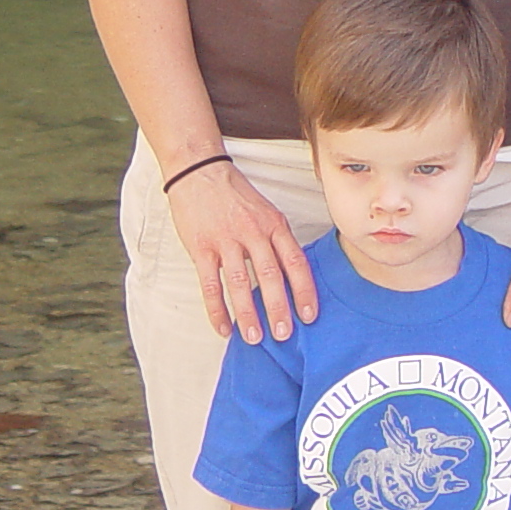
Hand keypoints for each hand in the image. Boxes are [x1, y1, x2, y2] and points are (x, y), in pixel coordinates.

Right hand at [166, 161, 317, 343]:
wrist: (200, 171)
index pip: (295, 261)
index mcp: (274, 224)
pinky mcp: (201, 247)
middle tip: (285, 334)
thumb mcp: (266, 212)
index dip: (304, 290)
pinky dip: (216, 309)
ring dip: (247, 314)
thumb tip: (292, 275)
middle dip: (279, 308)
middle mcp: (253, 232)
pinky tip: (222, 327)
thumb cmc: (236, 195)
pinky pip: (210, 284)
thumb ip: (278, 240)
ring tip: (254, 337)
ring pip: (239, 283)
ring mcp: (226, 240)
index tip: (310, 315)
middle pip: (270, 275)